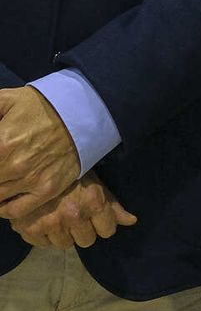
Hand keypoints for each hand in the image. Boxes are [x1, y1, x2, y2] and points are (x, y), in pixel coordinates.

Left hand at [0, 87, 81, 219]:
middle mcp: (13, 166)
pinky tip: (1, 200)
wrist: (83, 111)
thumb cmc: (40, 105)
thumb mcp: (5, 100)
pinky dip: (3, 209)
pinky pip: (16, 210)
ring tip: (0, 177)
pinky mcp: (47, 189)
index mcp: (0, 144)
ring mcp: (30, 180)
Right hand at [9, 170, 135, 248]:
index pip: (108, 231)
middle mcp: (74, 215)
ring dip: (64, 234)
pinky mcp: (30, 229)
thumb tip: (132, 221)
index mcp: (93, 202)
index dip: (103, 225)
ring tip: (59, 217)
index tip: (95, 217)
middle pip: (87, 241)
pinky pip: (44, 244)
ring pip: (65, 244)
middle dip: (84, 230)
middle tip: (76, 217)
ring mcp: (51, 223)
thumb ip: (112, 205)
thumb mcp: (95, 183)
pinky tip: (44, 220)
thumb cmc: (69, 175)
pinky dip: (44, 235)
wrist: (32, 167)